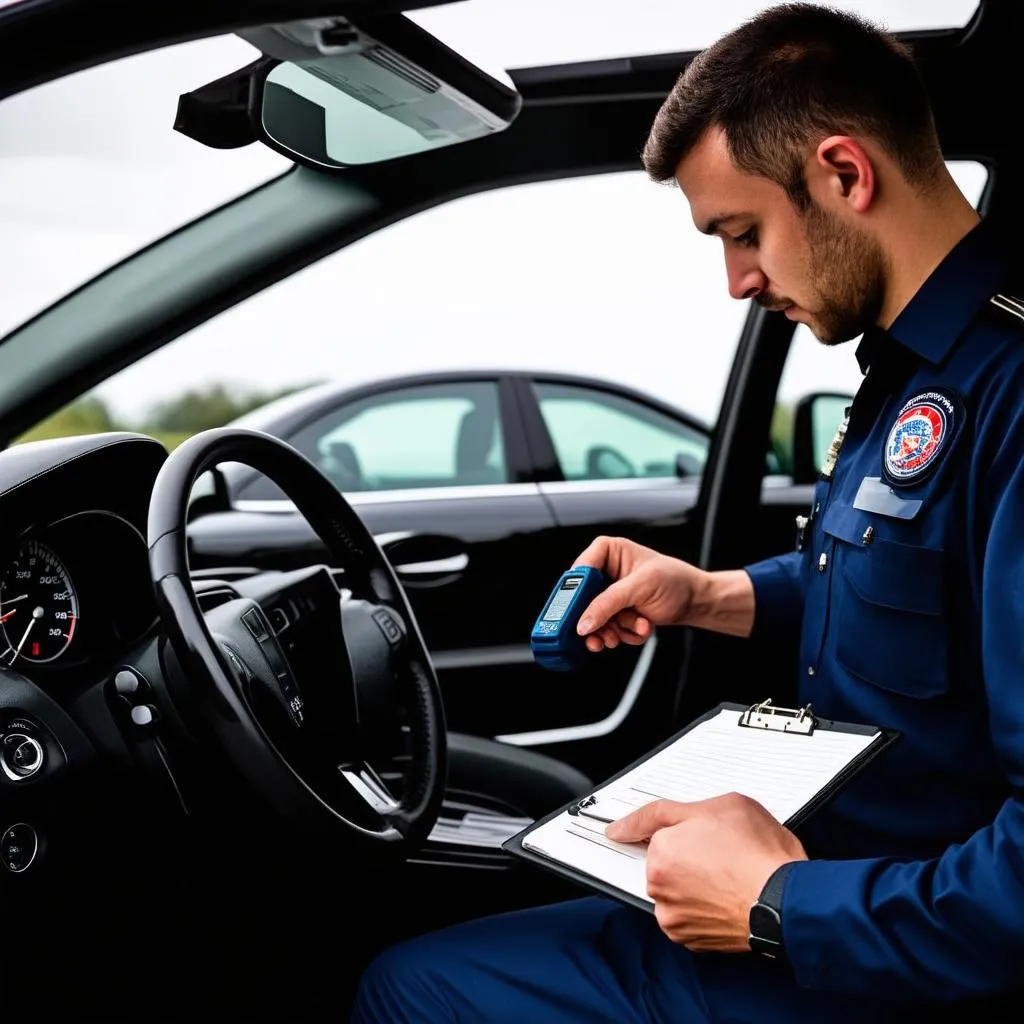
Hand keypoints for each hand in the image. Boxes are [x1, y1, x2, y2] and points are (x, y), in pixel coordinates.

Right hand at [573, 536, 705, 651]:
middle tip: (602, 635)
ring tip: (632, 628)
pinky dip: (624, 634)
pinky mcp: (615, 612)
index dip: (574, 597)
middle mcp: (604, 572)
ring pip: (593, 620)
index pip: (579, 574)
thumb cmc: (674, 579)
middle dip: (596, 621)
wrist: (694, 599)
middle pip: (581, 601)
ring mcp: (608, 594)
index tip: (575, 617)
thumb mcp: (640, 586)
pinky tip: (641, 626)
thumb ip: (609, 603)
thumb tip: (584, 621)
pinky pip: (607, 629)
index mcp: (606, 552)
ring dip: (613, 630)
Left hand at [605, 794, 806, 951]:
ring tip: (725, 876)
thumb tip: (645, 823)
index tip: (620, 831)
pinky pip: (685, 914)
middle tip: (716, 850)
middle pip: (662, 860)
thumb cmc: (761, 854)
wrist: (787, 900)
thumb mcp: (720, 806)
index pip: (646, 828)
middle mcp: (660, 885)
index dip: (642, 825)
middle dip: (682, 854)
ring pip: (673, 889)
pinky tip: (723, 896)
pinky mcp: (689, 938)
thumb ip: (673, 811)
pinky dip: (698, 907)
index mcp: (662, 850)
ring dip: (689, 883)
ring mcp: (674, 915)